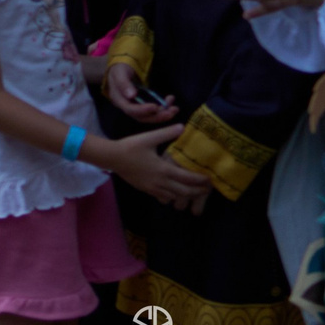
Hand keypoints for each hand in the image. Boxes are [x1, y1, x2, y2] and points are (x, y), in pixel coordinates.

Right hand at [90, 126, 210, 207]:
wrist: (112, 158)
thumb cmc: (131, 147)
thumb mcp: (149, 137)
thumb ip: (167, 133)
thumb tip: (183, 127)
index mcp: (163, 169)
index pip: (188, 178)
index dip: (201, 180)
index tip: (211, 179)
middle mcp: (161, 182)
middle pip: (184, 191)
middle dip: (198, 192)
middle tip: (208, 190)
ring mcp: (153, 188)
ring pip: (175, 196)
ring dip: (187, 196)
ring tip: (196, 193)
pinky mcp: (147, 189)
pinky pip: (164, 197)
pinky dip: (173, 197)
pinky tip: (176, 193)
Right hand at [104, 62, 177, 124]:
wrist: (121, 70)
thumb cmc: (120, 69)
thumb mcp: (120, 72)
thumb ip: (124, 83)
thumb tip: (131, 95)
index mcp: (118, 100)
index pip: (130, 110)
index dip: (143, 110)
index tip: (155, 107)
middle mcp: (127, 107)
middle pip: (142, 117)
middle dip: (158, 116)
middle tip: (172, 111)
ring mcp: (135, 107)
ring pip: (149, 116)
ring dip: (163, 114)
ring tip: (175, 108)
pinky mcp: (142, 106)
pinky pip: (153, 111)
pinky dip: (163, 108)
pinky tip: (170, 101)